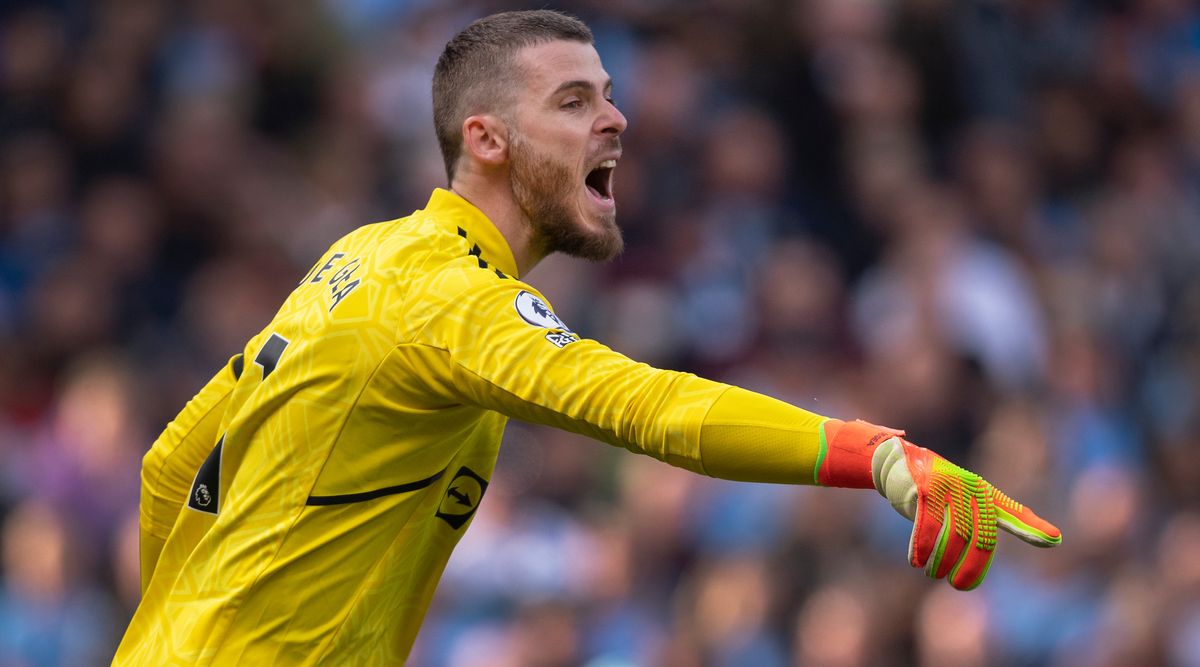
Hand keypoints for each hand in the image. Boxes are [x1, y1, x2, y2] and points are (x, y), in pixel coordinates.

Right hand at [871, 436, 1061, 589]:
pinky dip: (923, 549)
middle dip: (970, 567)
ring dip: (942, 561)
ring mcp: (950, 486)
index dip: (1032, 528)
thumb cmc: (933, 490)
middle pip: (982, 538)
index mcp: (984, 494)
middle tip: (958, 585)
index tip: (1055, 539)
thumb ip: (980, 524)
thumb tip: (1000, 546)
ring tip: (933, 573)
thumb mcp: (960, 502)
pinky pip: (929, 526)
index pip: (1013, 513)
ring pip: (955, 536)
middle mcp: (972, 489)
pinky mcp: (927, 487)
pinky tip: (916, 561)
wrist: (897, 460)